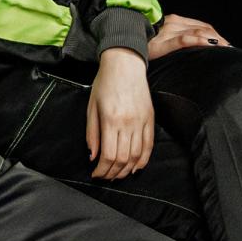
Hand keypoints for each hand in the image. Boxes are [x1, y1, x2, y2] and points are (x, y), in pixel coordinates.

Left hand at [87, 48, 153, 179]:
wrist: (125, 63)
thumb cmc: (105, 83)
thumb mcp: (91, 106)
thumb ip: (92, 133)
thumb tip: (93, 156)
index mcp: (111, 120)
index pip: (108, 155)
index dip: (102, 170)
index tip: (96, 174)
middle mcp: (128, 123)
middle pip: (123, 159)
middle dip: (113, 173)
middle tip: (105, 177)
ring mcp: (141, 121)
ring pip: (137, 156)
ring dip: (127, 170)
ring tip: (118, 174)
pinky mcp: (150, 119)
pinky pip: (149, 145)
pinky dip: (143, 160)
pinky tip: (135, 167)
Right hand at [148, 13, 228, 59]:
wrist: (122, 47)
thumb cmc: (141, 46)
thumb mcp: (161, 41)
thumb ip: (176, 41)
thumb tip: (194, 47)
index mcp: (173, 21)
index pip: (200, 26)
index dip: (215, 34)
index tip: (225, 44)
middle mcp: (172, 22)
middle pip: (202, 29)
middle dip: (218, 39)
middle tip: (230, 49)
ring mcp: (167, 31)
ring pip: (197, 32)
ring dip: (214, 40)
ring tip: (225, 49)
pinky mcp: (163, 41)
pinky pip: (184, 40)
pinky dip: (199, 41)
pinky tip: (209, 46)